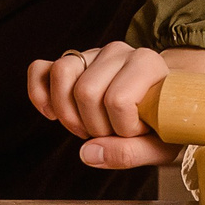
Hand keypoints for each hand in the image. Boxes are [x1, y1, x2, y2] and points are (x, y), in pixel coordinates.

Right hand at [24, 42, 175, 169]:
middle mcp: (119, 51)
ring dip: (68, 114)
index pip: (117, 101)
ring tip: (88, 128)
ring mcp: (93, 54)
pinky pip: (41, 69)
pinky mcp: (73, 63)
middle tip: (114, 134)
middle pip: (86, 92)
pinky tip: (51, 114)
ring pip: (61, 74)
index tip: (141, 131)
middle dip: (96, 127)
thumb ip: (131, 153)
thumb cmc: (165, 123)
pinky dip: (39, 94)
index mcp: (147, 63)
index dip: (124, 129)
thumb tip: (88, 153)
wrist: (165, 104)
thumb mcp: (161, 147)